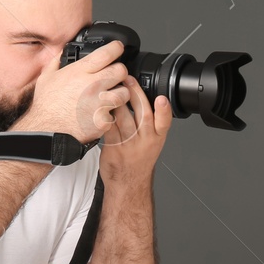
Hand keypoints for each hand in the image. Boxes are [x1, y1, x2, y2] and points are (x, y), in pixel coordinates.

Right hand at [11, 39, 131, 142]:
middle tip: (115, 77)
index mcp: (80, 72)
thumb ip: (56, 62)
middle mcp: (92, 84)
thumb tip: (62, 53)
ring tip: (111, 97)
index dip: (116, 48)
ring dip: (120, 94)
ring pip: (124, 92)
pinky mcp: (104, 119)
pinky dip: (112, 114)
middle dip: (120, 72)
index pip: (106, 53)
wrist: (47, 131)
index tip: (118, 48)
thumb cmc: (46, 106)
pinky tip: (103, 114)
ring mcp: (100, 103)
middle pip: (121, 71)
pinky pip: (116, 114)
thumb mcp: (46, 78)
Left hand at [99, 71, 169, 186]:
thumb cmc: (138, 160)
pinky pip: (107, 127)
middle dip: (136, 95)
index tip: (162, 99)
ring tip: (111, 86)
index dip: (164, 111)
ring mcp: (128, 144)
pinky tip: (100, 104)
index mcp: (157, 138)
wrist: (128, 183)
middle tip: (128, 79)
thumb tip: (140, 96)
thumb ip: (150, 122)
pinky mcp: (112, 147)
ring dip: (116, 101)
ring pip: (123, 118)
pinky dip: (104, 115)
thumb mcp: (153, 142)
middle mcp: (144, 141)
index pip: (164, 122)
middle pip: (142, 114)